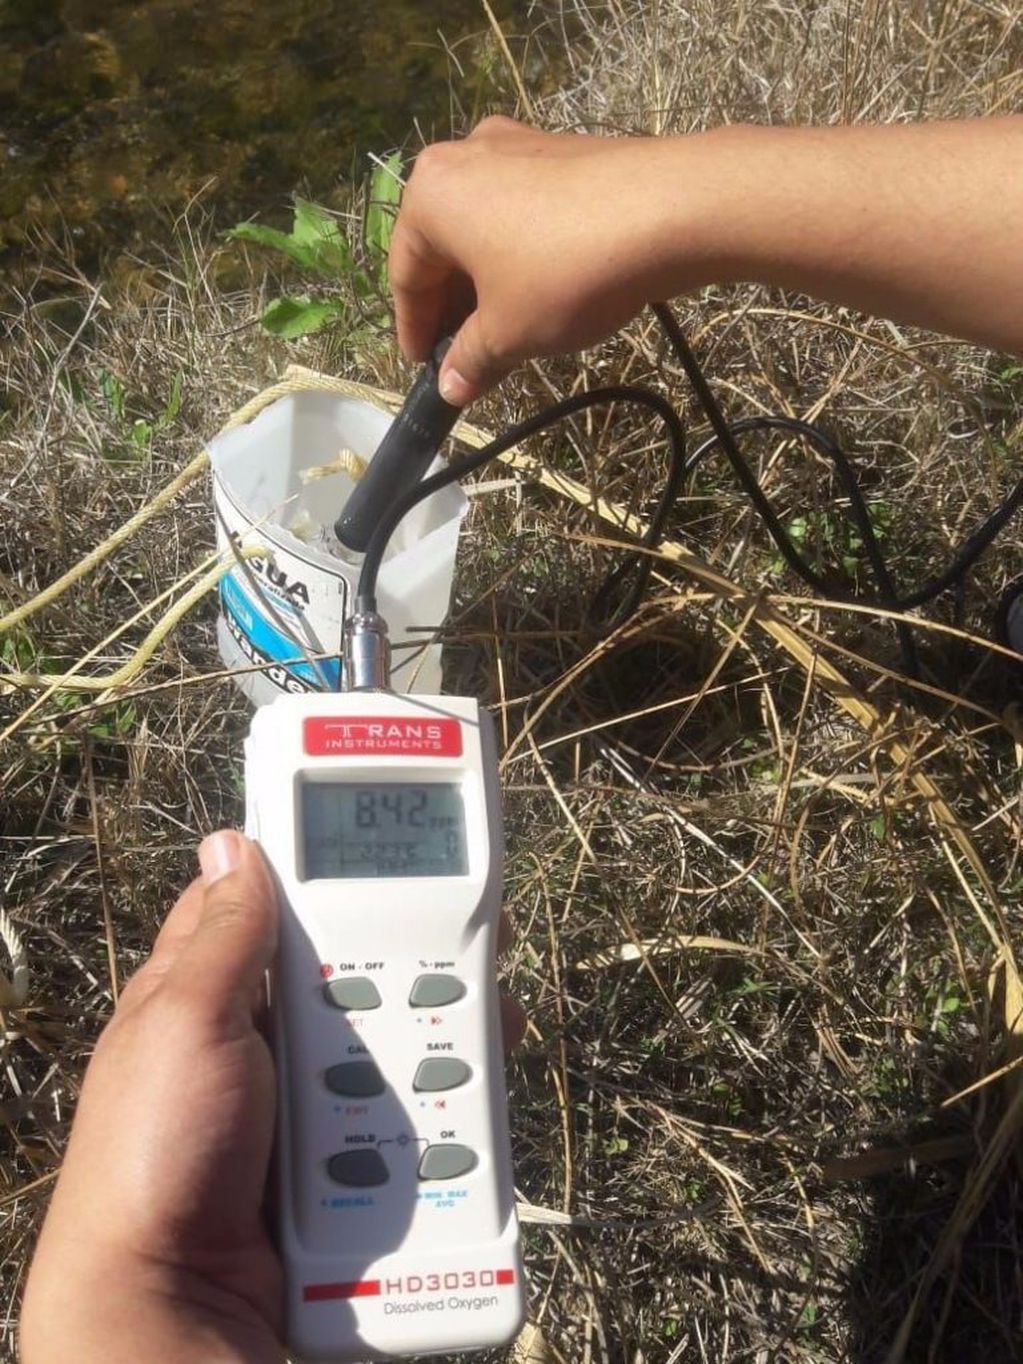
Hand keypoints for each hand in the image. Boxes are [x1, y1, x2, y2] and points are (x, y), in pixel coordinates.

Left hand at [21, 832, 526, 1363]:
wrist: (183, 1302)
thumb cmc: (154, 1155)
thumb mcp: (184, 1025)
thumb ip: (224, 940)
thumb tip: (233, 843)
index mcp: (211, 985)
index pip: (273, 900)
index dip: (329, 870)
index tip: (395, 849)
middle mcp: (263, 1028)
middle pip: (356, 961)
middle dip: (409, 951)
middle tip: (473, 939)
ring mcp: (308, 1087)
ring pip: (394, 1027)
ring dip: (438, 1025)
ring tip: (485, 1021)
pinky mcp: (348, 1140)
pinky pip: (407, 1096)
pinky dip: (441, 1089)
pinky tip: (472, 1081)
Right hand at [389, 116, 705, 404]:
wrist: (669, 210)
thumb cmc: (566, 273)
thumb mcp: (509, 332)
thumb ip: (471, 360)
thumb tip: (450, 388)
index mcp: (431, 194)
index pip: (405, 275)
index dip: (414, 330)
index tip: (426, 369)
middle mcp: (465, 155)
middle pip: (443, 246)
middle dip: (452, 306)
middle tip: (465, 357)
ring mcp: (517, 146)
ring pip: (484, 228)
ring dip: (487, 283)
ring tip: (504, 333)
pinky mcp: (562, 151)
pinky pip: (522, 212)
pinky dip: (519, 255)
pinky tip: (540, 294)